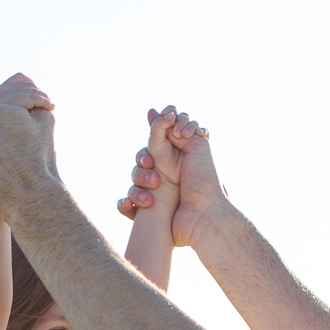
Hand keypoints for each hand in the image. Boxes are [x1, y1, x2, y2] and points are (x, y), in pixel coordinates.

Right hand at [118, 107, 227, 248]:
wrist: (204, 217)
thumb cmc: (204, 183)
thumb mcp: (197, 145)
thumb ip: (179, 127)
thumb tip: (163, 112)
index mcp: (176, 160)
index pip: (156, 143)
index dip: (156, 137)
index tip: (169, 135)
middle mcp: (165, 175)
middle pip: (141, 159)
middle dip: (144, 159)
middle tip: (153, 163)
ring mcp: (155, 194)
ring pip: (133, 180)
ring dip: (141, 180)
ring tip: (155, 186)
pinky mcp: (147, 213)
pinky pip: (126, 205)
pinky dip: (127, 204)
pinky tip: (140, 204)